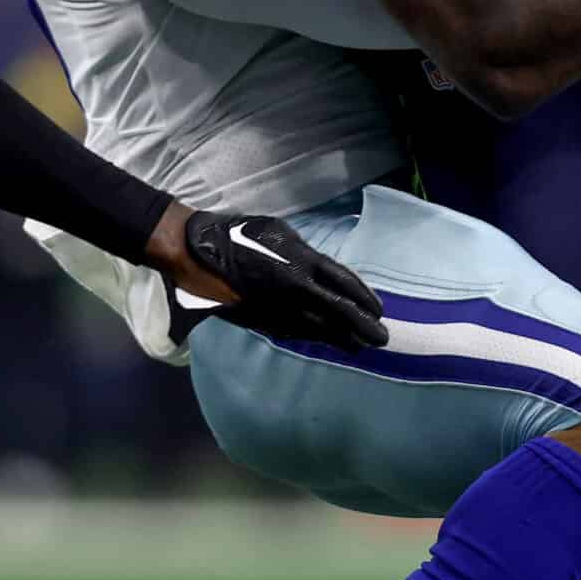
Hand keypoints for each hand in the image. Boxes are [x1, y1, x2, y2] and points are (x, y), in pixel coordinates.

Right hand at [150, 205, 387, 349]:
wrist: (199, 255)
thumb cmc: (240, 235)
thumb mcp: (280, 232)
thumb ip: (306, 253)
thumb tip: (323, 270)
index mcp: (302, 264)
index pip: (345, 285)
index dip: (365, 300)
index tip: (380, 311)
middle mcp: (296, 291)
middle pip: (339, 314)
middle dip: (363, 329)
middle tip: (381, 340)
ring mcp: (280, 310)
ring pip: (319, 329)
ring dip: (342, 339)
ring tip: (359, 346)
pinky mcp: (263, 322)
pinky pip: (297, 333)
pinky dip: (315, 338)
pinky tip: (325, 341)